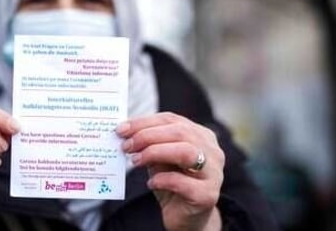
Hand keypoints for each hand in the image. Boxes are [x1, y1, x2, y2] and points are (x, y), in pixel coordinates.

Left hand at [117, 112, 224, 230]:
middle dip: (147, 136)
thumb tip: (125, 133)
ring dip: (155, 153)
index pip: (171, 119)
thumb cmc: (171, 182)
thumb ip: (149, 144)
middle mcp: (211, 150)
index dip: (144, 122)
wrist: (186, 216)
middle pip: (180, 132)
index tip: (121, 130)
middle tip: (126, 146)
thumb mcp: (159, 159)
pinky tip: (151, 183)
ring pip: (186, 152)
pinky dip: (163, 180)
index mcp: (200, 135)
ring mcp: (214, 172)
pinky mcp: (208, 195)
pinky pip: (184, 183)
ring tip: (135, 162)